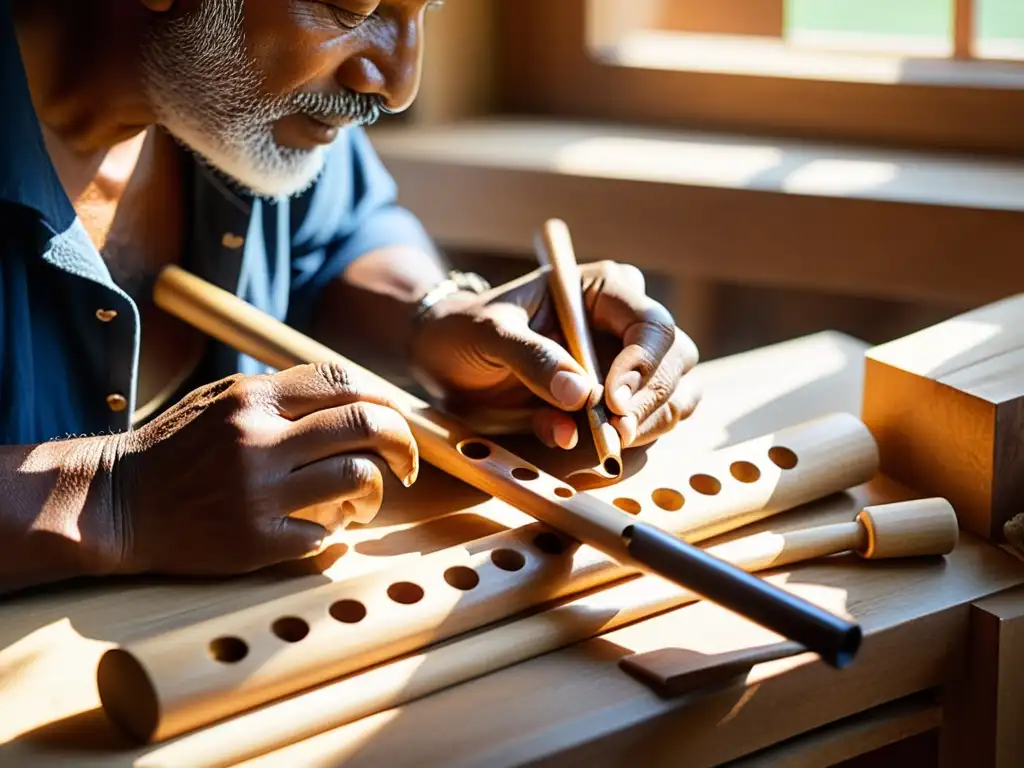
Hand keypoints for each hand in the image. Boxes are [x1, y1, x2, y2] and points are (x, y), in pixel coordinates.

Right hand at [106, 362, 417, 575]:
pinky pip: (325, 532)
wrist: (116, 504)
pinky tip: (321, 525)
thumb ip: (284, 394)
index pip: (344, 382)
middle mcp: (258, 439)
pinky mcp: (254, 540)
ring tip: (362, 499)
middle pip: (365, 425)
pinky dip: (334, 529)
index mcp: (253, 398)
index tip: (395, 421)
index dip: (384, 399)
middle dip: (402, 443)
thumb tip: (356, 396)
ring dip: (374, 491)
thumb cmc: (177, 448)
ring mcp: (257, 492)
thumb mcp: (223, 400)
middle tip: (408, 464)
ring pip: (357, 478)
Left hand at [409, 261, 699, 449]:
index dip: (643, 363)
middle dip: (651, 400)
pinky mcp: (620, 403)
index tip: (612, 401)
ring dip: (650, 424)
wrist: (447, 359)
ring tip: (609, 443)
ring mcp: (630, 365)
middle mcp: (626, 324)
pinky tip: (594, 447)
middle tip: (615, 433)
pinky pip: (651, 424)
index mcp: (604, 289)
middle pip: (676, 359)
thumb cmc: (468, 330)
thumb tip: (582, 395)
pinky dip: (634, 442)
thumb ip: (532, 357)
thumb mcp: (489, 334)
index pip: (650, 323)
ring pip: (675, 395)